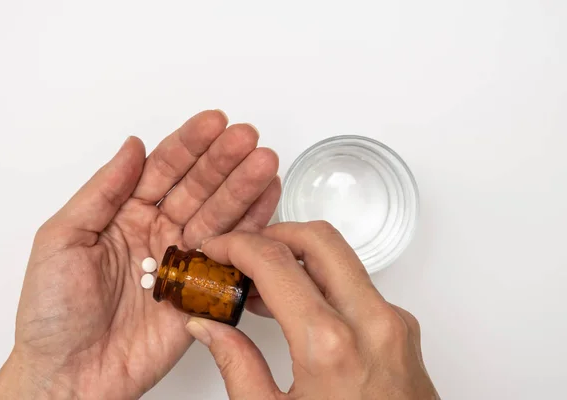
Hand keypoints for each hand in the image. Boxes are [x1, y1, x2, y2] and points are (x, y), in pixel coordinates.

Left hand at [0, 110, 280, 398]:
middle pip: (197, 187)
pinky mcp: (202, 291)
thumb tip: (132, 147)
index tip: (213, 123)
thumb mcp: (61, 239)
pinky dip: (252, 227)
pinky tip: (266, 200)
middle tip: (247, 138)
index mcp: (124, 215)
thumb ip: (103, 191)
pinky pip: (232, 254)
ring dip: (242, 187)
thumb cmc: (53, 313)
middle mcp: (157, 232)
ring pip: (218, 215)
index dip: (189, 145)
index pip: (162, 169)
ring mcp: (183, 260)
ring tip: (264, 162)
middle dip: (223, 161)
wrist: (71, 375)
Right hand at [187, 222, 438, 399]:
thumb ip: (237, 365)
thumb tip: (209, 327)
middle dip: (273, 233)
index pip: (275, 262)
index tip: (217, 249)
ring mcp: (394, 323)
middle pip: (319, 238)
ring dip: (298, 256)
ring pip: (342, 258)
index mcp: (331, 346)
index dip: (236, 246)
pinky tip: (299, 306)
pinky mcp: (403, 330)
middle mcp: (371, 323)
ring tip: (261, 282)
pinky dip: (324, 281)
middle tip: (242, 252)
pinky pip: (359, 285)